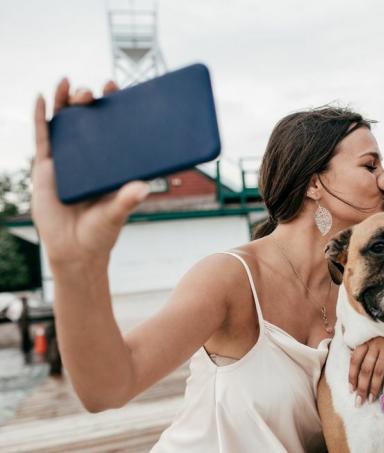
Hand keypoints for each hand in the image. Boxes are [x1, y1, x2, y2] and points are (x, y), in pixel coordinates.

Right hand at [31, 78, 150, 267]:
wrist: (75, 250)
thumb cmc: (101, 231)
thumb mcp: (117, 213)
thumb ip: (127, 200)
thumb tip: (143, 187)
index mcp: (109, 162)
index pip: (112, 127)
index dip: (114, 106)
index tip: (118, 88)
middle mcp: (88, 157)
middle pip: (86, 119)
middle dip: (88, 100)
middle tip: (95, 91)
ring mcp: (65, 160)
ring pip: (63, 123)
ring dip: (63, 100)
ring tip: (67, 82)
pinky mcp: (45, 168)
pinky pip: (41, 138)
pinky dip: (40, 118)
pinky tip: (39, 98)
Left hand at [348, 337, 383, 405]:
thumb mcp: (376, 337)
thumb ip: (367, 350)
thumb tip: (359, 371)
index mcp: (366, 340)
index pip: (355, 360)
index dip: (352, 376)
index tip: (351, 390)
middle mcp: (375, 343)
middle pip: (365, 368)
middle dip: (362, 387)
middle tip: (360, 401)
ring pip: (378, 370)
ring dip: (374, 387)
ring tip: (371, 398)